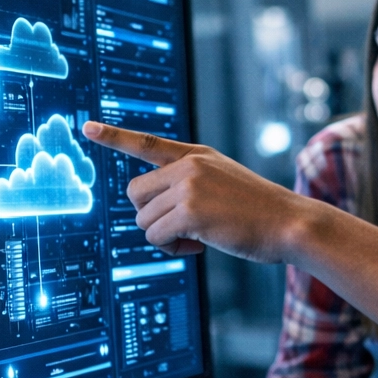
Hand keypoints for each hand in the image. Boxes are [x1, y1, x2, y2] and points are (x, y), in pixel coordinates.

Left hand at [82, 122, 306, 262]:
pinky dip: (172, 249)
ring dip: (163, 237)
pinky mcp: (190, 211)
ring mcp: (188, 186)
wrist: (291, 223)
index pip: (147, 141)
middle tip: (182, 229)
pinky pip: (156, 237)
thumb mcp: (225, 182)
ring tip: (196, 239)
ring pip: (143, 219)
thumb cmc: (260, 211)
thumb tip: (152, 209)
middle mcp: (188, 165)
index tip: (87, 128)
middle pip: (135, 193)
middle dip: (151, 215)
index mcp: (196, 155)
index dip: (114, 137)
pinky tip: (199, 247)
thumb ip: (190, 183)